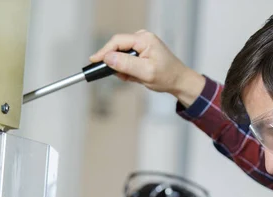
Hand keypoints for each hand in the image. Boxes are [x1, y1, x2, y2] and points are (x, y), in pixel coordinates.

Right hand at [90, 30, 204, 106]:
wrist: (178, 81)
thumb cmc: (167, 77)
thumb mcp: (146, 73)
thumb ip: (126, 64)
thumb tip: (108, 58)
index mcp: (145, 39)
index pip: (117, 42)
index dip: (104, 51)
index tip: (94, 61)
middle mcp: (142, 38)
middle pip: (118, 47)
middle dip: (116, 64)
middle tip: (122, 77)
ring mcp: (142, 44)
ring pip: (121, 55)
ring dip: (123, 69)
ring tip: (134, 78)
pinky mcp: (141, 52)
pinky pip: (126, 60)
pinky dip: (128, 70)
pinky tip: (136, 77)